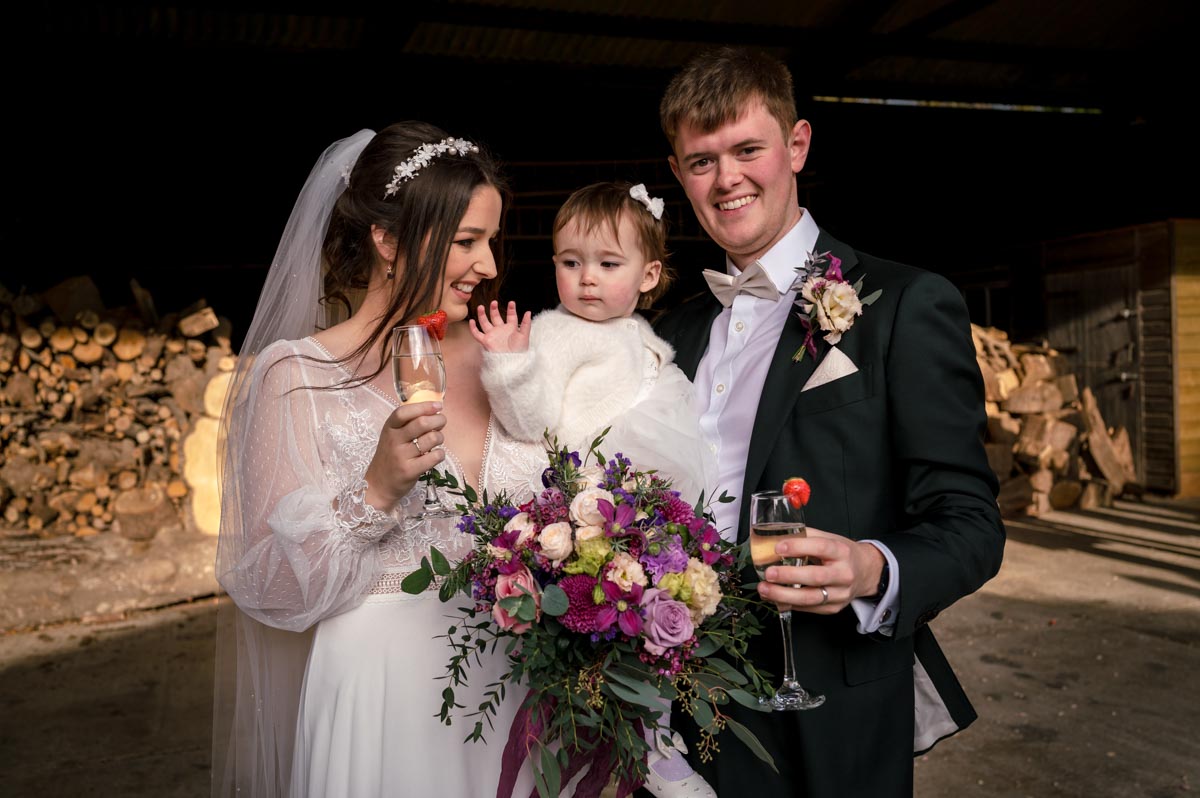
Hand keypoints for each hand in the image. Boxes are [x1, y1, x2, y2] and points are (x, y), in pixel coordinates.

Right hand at [363, 400, 446, 510]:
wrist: (378, 485)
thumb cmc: (390, 457)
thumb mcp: (392, 437)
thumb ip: (408, 424)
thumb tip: (433, 410)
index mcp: (389, 428)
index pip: (404, 412)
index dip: (423, 406)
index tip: (437, 406)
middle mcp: (394, 440)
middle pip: (422, 423)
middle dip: (438, 420)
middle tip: (441, 423)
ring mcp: (401, 456)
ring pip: (431, 439)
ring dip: (440, 438)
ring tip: (436, 441)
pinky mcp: (410, 471)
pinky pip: (434, 456)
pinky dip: (440, 454)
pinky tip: (435, 455)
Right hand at [469, 300, 531, 352]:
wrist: (512, 362)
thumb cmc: (520, 351)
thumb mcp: (524, 336)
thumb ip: (526, 324)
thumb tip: (528, 312)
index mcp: (511, 328)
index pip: (511, 316)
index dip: (511, 309)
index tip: (512, 302)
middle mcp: (501, 330)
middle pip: (495, 317)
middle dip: (494, 309)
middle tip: (494, 302)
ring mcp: (492, 335)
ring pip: (485, 322)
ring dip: (482, 315)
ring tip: (481, 306)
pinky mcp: (486, 341)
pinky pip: (477, 334)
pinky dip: (473, 328)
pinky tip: (471, 321)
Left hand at [757, 527, 884, 614]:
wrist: (865, 572)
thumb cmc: (842, 554)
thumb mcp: (829, 539)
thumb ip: (805, 536)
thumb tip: (776, 535)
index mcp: (842, 551)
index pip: (821, 547)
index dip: (798, 547)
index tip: (778, 548)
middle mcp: (844, 573)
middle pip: (816, 577)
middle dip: (789, 576)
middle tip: (768, 573)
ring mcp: (840, 593)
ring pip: (811, 598)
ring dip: (784, 595)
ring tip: (765, 589)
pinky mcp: (834, 608)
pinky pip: (809, 608)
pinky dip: (789, 604)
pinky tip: (774, 598)